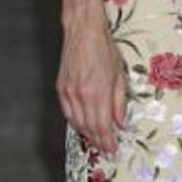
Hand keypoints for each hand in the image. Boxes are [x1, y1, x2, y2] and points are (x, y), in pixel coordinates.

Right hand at [57, 16, 127, 154]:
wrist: (83, 31)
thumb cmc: (104, 49)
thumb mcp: (120, 75)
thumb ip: (119, 102)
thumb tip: (120, 123)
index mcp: (98, 92)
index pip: (102, 126)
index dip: (107, 141)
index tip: (113, 150)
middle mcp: (81, 95)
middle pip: (89, 127)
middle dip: (98, 141)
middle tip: (106, 150)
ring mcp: (68, 91)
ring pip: (76, 122)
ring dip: (87, 135)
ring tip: (97, 142)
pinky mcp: (60, 87)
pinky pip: (67, 112)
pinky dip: (75, 122)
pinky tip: (83, 127)